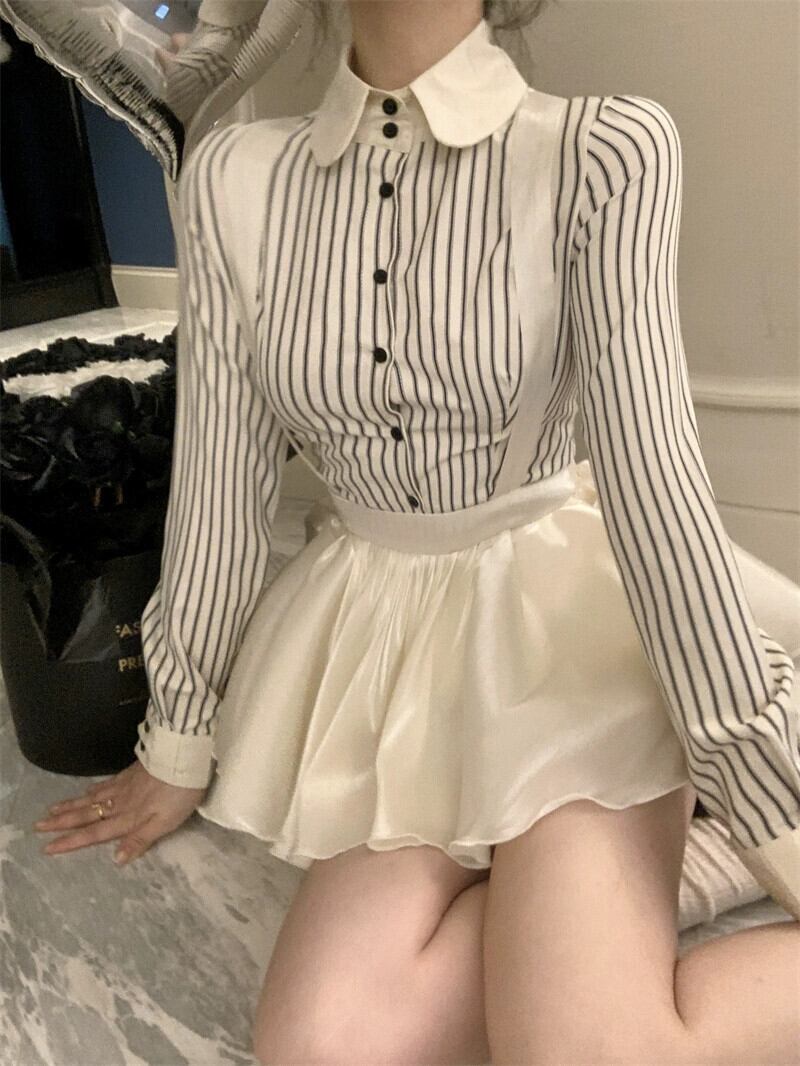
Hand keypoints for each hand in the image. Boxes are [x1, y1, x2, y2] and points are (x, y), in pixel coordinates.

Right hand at [32, 759, 206, 865]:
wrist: (182, 756)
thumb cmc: (179, 794)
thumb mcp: (165, 823)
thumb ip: (140, 840)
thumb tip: (115, 859)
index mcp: (128, 818)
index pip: (95, 833)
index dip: (72, 841)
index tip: (48, 847)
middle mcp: (120, 803)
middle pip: (87, 814)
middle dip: (61, 822)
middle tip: (38, 826)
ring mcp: (124, 785)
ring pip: (91, 798)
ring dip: (71, 806)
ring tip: (51, 810)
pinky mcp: (131, 772)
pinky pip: (105, 784)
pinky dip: (92, 789)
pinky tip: (86, 791)